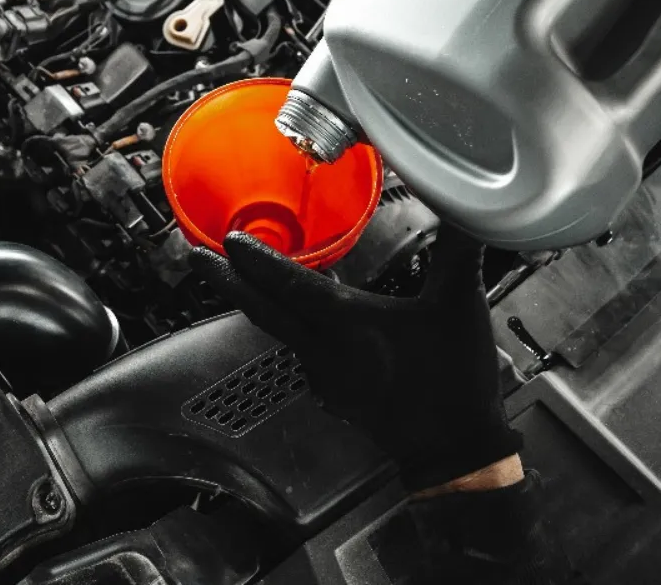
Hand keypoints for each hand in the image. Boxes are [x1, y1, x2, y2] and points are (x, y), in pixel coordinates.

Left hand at [190, 227, 519, 490]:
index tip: (230, 240)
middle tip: (197, 256)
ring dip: (254, 301)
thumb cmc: (454, 385)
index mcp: (349, 326)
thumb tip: (463, 208)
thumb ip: (457, 252)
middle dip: (226, 280)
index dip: (258, 260)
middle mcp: (325, 351)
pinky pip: (298, 350)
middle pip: (263, 310)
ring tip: (235, 275)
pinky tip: (290, 316)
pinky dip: (286, 326)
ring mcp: (324, 374)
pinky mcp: (331, 390)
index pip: (291, 286)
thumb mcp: (459, 306)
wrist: (453, 451)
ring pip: (277, 330)